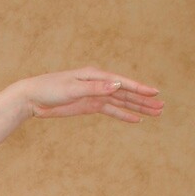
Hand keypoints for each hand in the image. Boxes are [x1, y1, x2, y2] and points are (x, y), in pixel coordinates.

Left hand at [18, 68, 163, 122]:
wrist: (33, 98)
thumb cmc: (50, 89)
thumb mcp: (72, 89)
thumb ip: (95, 88)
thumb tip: (116, 85)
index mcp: (96, 76)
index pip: (122, 83)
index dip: (139, 88)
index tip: (154, 93)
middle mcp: (99, 84)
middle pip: (126, 93)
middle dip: (144, 100)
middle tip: (161, 107)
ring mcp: (95, 95)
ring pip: (121, 103)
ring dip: (137, 108)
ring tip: (155, 113)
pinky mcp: (89, 105)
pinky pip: (110, 110)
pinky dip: (123, 115)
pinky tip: (135, 119)